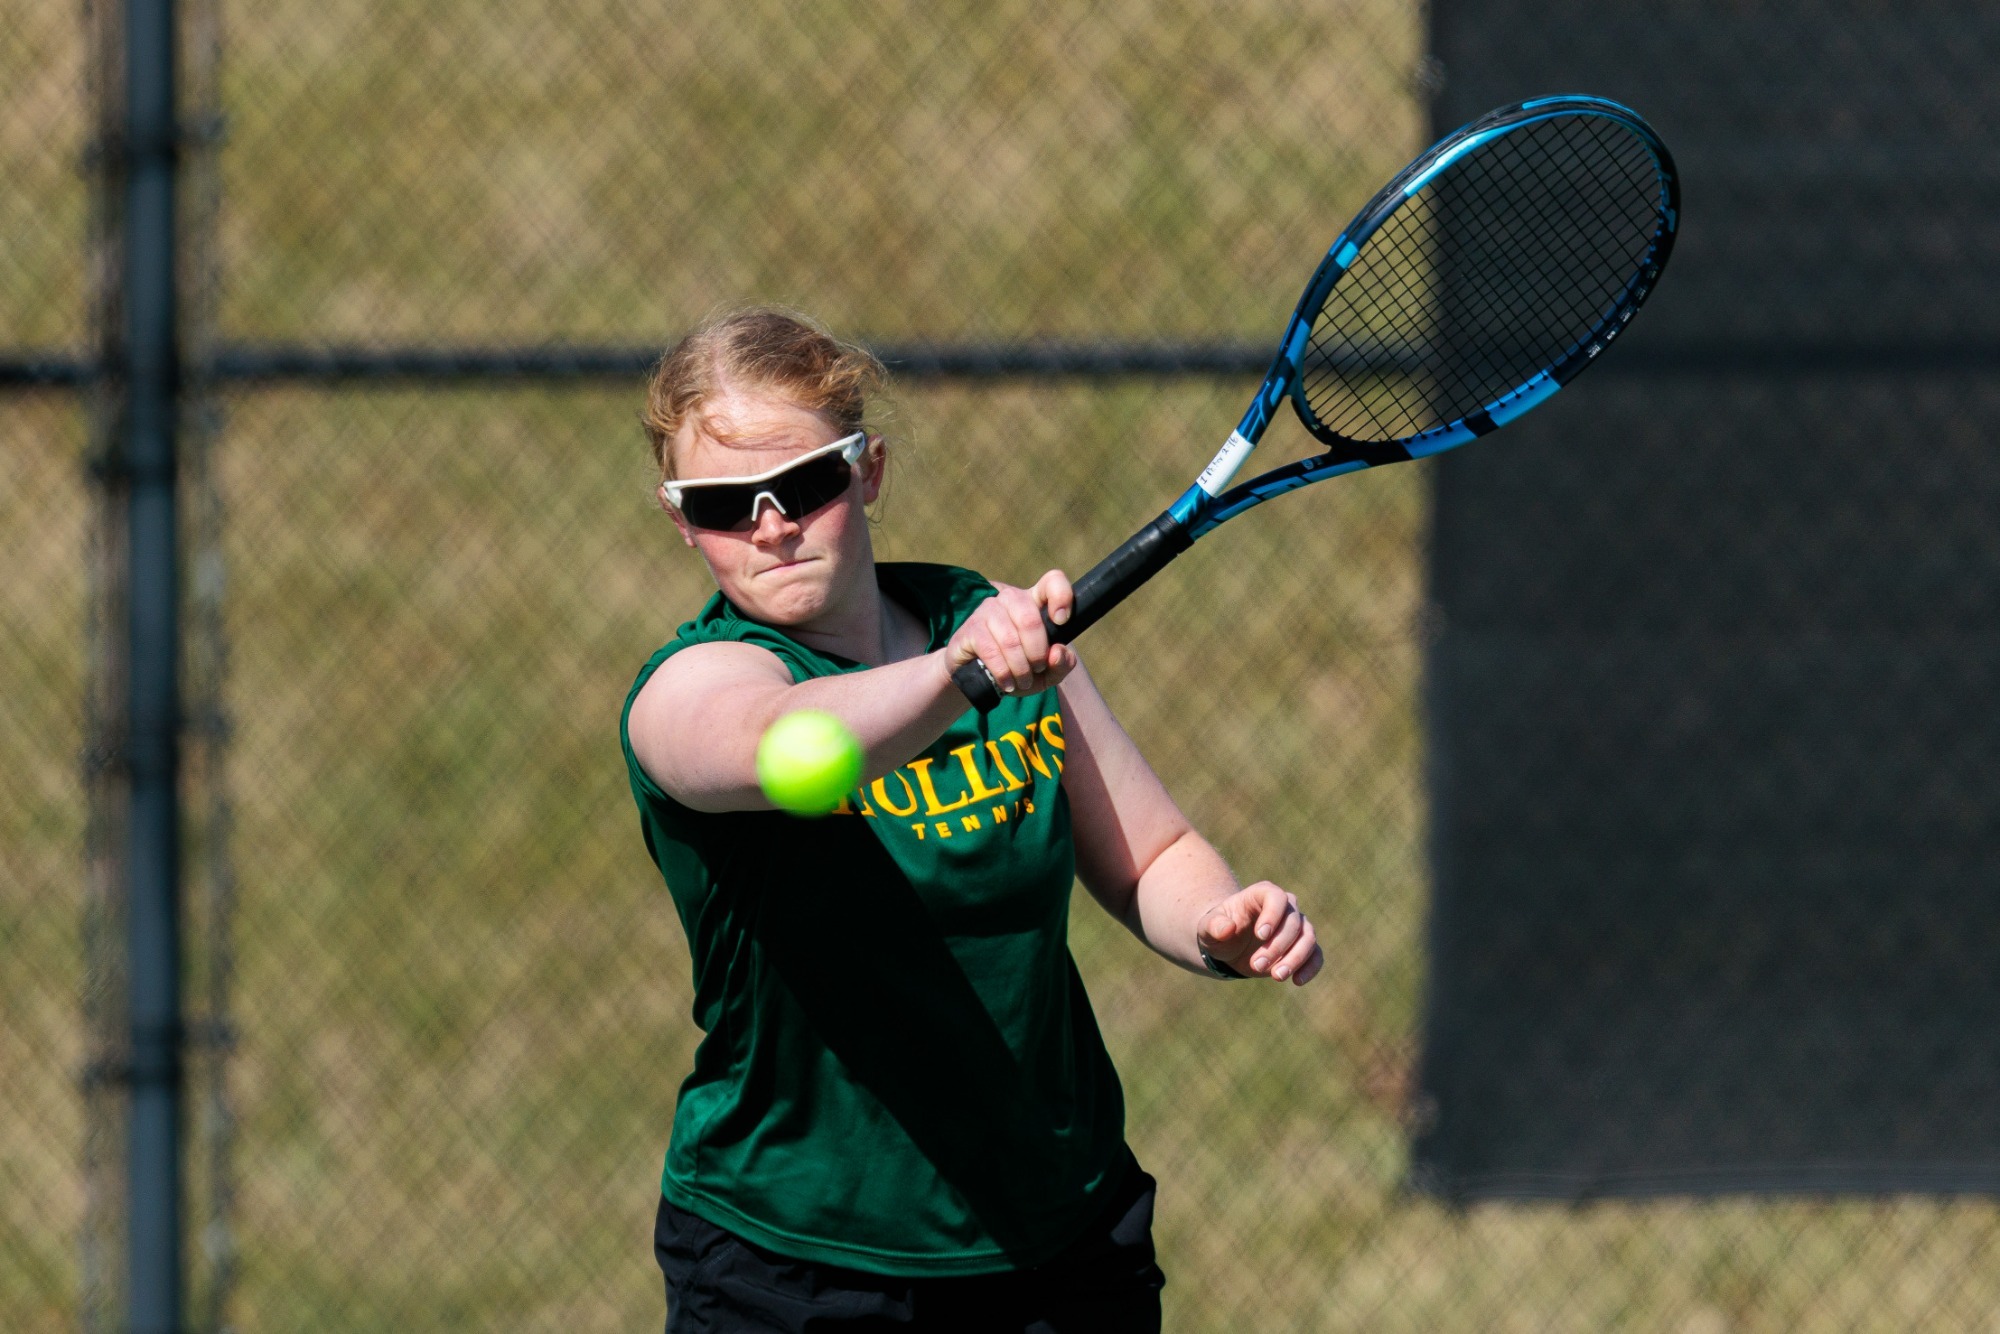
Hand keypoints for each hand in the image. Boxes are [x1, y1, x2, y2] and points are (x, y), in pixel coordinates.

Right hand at [945, 570, 1079, 696]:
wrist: (976, 678)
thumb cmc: (1017, 669)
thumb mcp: (1047, 672)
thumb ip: (1062, 664)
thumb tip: (1057, 652)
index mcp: (1034, 602)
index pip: (1052, 582)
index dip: (1062, 596)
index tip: (1062, 621)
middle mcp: (1010, 599)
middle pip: (1030, 620)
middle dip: (1037, 653)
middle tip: (1037, 669)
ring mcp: (988, 610)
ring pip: (1011, 640)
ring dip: (1020, 668)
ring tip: (1022, 681)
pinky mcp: (971, 628)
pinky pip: (991, 651)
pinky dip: (1003, 672)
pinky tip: (1006, 682)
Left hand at [1196, 882, 1323, 984]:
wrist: (1228, 945)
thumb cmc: (1218, 930)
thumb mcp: (1207, 928)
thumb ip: (1214, 926)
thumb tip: (1227, 929)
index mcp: (1261, 894)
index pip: (1276, 897)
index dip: (1273, 915)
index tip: (1261, 935)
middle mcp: (1284, 907)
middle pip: (1293, 922)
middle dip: (1277, 946)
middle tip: (1256, 966)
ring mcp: (1296, 926)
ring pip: (1308, 938)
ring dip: (1295, 958)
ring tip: (1276, 976)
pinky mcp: (1302, 946)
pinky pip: (1316, 954)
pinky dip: (1311, 967)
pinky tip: (1297, 981)